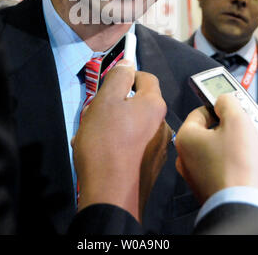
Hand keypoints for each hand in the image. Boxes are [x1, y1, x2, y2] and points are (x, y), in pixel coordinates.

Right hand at [72, 60, 169, 221]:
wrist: (111, 195)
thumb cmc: (105, 142)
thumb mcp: (105, 101)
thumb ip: (118, 77)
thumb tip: (129, 63)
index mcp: (154, 104)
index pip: (146, 77)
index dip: (129, 75)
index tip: (112, 82)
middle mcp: (163, 124)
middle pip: (139, 103)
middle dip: (117, 103)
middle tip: (95, 112)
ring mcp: (159, 147)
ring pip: (135, 125)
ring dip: (116, 124)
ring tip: (94, 135)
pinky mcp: (151, 166)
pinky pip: (135, 145)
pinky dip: (121, 143)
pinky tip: (103, 152)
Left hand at [175, 93, 257, 203]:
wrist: (240, 205)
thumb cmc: (235, 167)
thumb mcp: (237, 121)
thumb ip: (228, 103)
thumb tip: (223, 99)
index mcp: (186, 137)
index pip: (200, 112)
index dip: (220, 107)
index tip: (233, 106)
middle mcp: (186, 156)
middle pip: (213, 131)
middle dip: (236, 126)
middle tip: (251, 123)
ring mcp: (197, 173)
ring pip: (221, 149)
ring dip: (241, 143)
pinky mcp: (210, 186)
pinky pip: (225, 166)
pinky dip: (239, 161)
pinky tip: (256, 161)